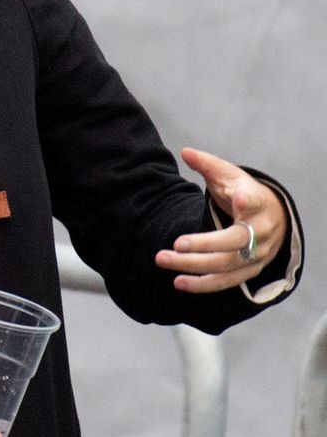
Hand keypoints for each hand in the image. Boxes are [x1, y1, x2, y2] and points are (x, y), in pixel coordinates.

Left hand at [155, 147, 286, 292]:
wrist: (273, 217)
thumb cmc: (244, 191)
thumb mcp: (228, 174)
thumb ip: (207, 164)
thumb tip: (185, 151)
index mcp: (258, 203)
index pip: (254, 202)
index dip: (247, 201)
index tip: (239, 198)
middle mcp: (261, 232)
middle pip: (234, 241)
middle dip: (204, 244)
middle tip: (175, 244)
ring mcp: (257, 255)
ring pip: (226, 264)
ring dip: (194, 265)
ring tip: (163, 259)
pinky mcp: (248, 271)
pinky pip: (225, 281)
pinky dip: (202, 284)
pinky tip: (178, 281)